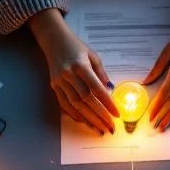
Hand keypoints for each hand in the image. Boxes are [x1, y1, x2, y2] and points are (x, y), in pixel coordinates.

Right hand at [29, 9, 117, 133]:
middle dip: (99, 115)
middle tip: (110, 127)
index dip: (107, 103)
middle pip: (86, 100)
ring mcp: (60, 82)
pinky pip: (64, 104)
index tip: (116, 114)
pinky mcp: (54, 86)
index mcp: (80, 66)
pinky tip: (85, 122)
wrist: (54, 40)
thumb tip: (110, 89)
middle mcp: (69, 75)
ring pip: (75, 105)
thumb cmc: (76, 47)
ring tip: (100, 129)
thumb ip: (101, 73)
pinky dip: (75, 115)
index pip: (96, 88)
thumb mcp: (93, 55)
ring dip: (88, 119)